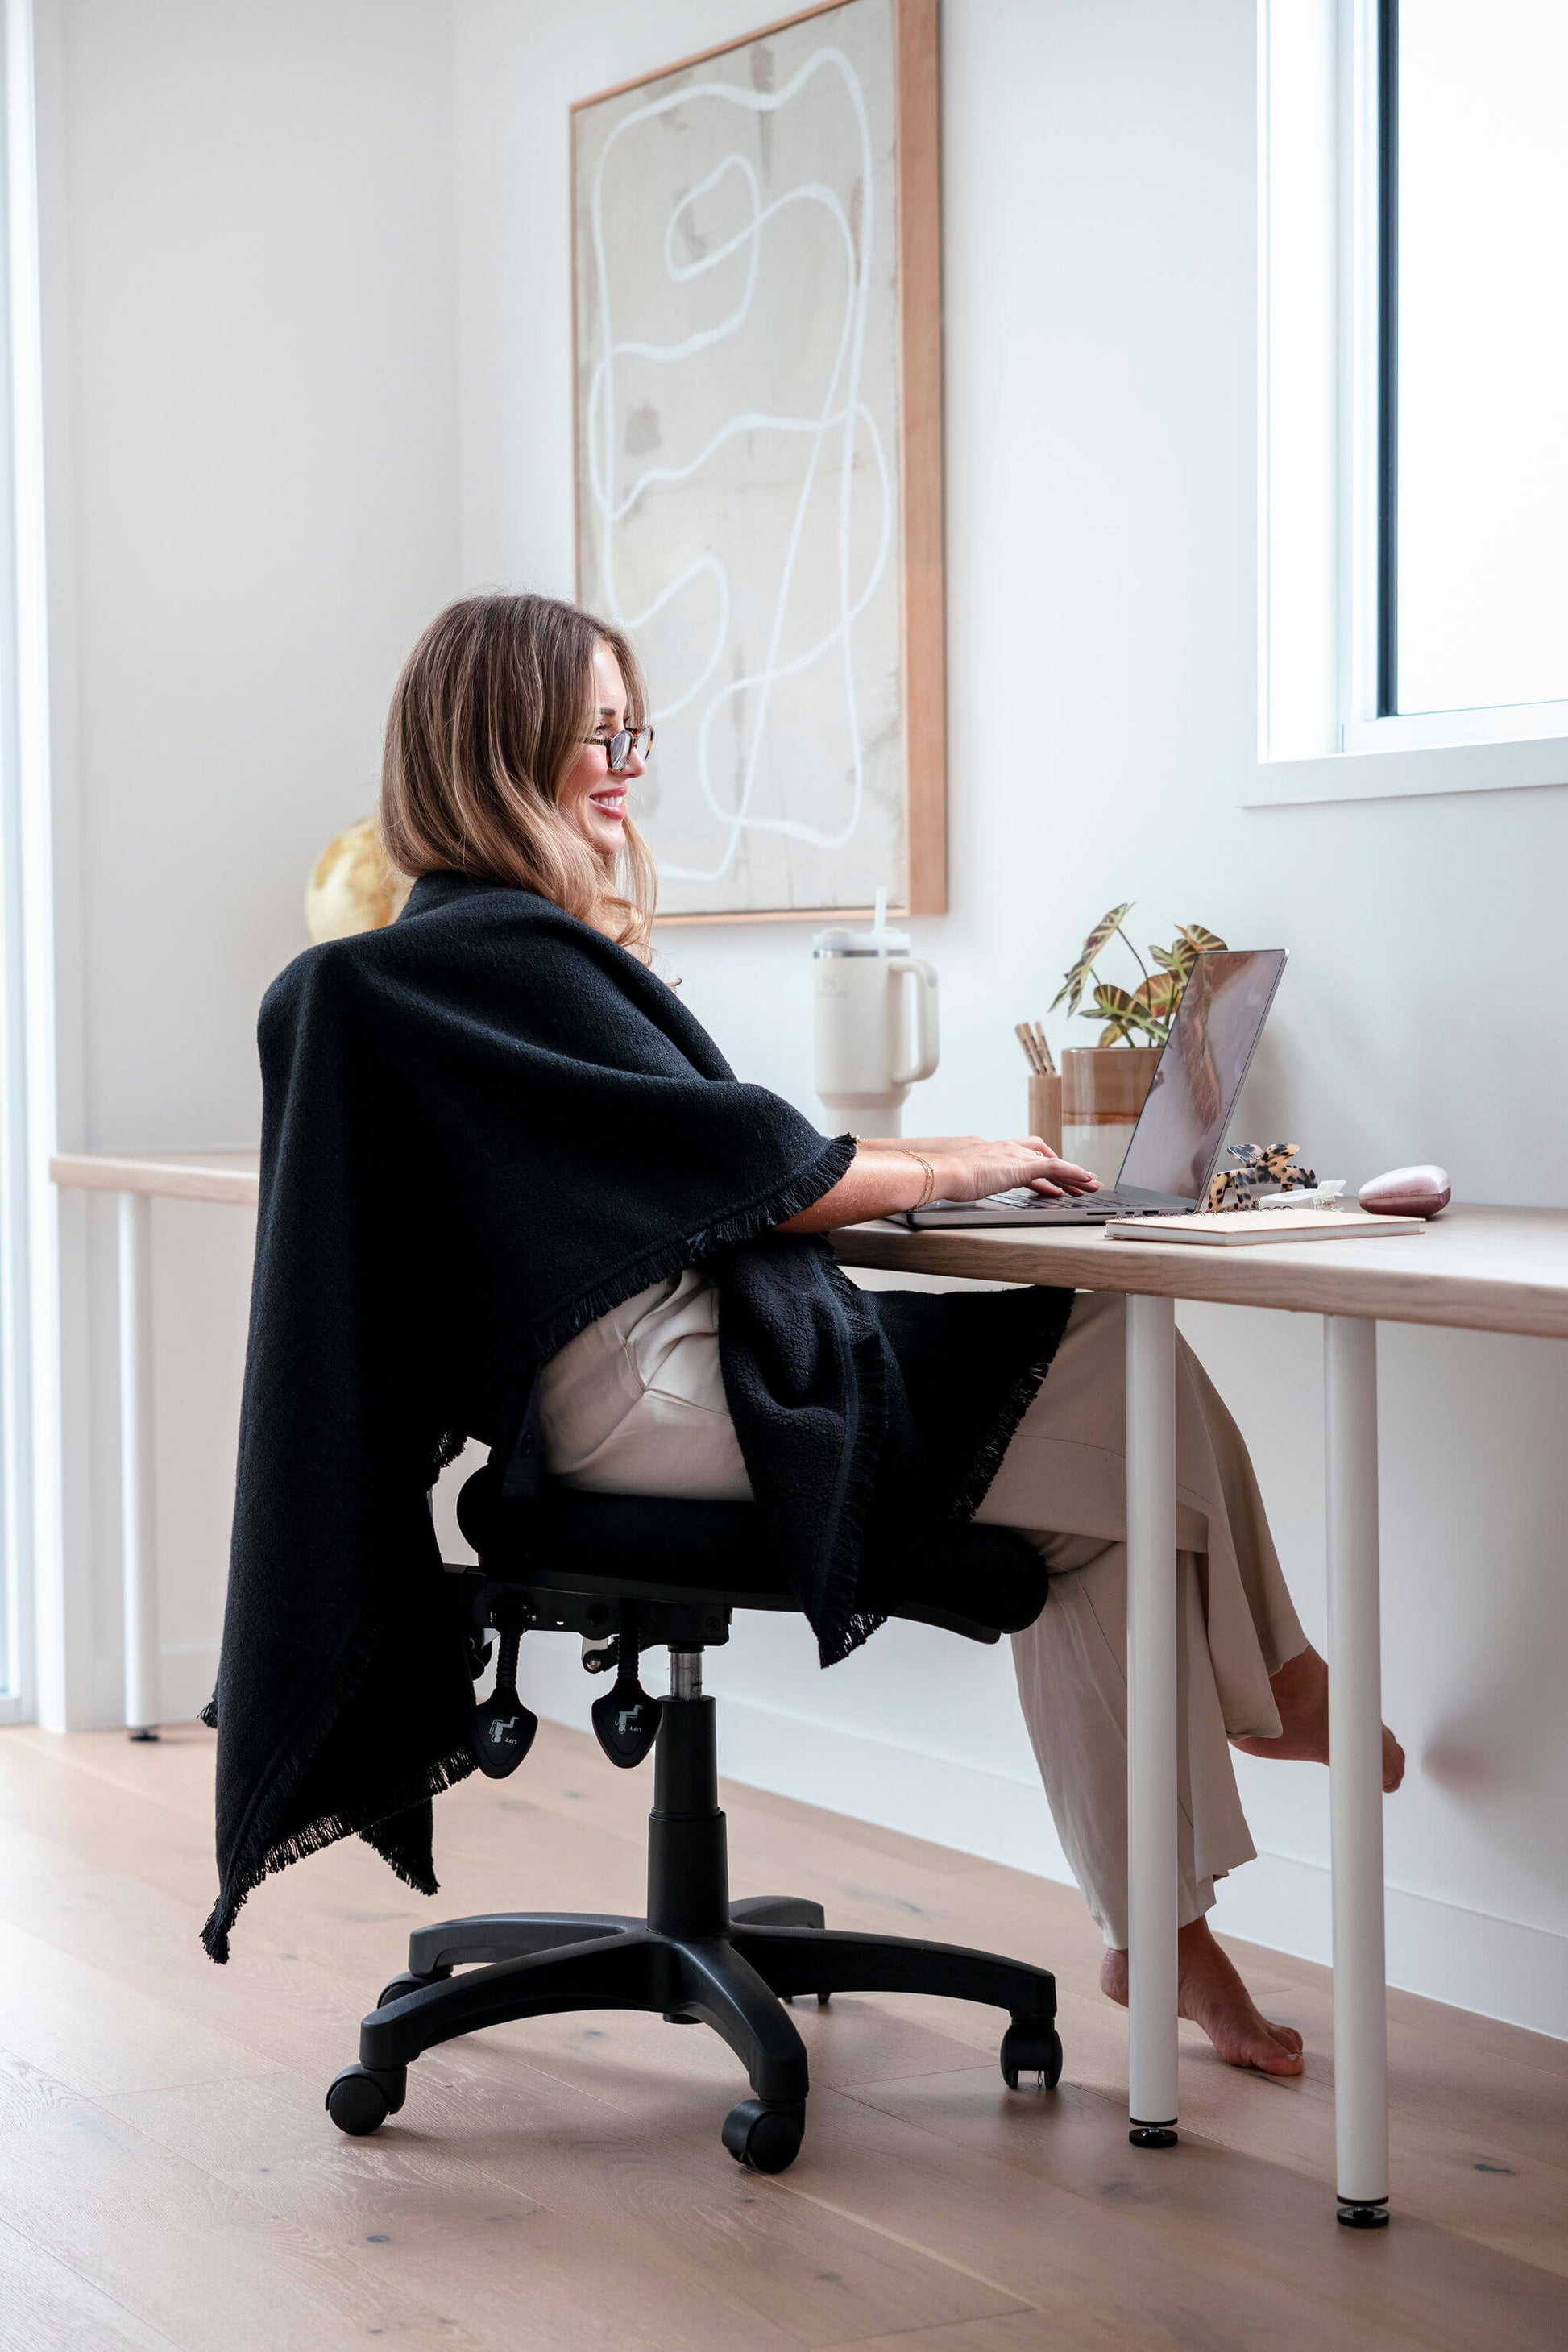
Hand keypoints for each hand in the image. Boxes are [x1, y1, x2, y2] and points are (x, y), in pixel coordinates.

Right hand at [923, 1135, 1098, 1202]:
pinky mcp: (1023, 1166)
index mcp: (997, 1151)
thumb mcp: (966, 1178)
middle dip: (1065, 1171)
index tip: (1055, 1183)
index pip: (1028, 1157)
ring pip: (1055, 1163)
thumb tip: (971, 1187)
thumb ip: (975, 1179)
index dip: (1044, 1169)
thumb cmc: (948, 1178)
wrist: (945, 1171)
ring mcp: (1017, 1156)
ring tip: (1092, 1185)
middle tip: (1082, 1182)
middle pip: (1046, 1157)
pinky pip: (1056, 1167)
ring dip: (1075, 1175)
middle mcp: (1010, 1149)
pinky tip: (1085, 1180)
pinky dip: (1074, 1172)